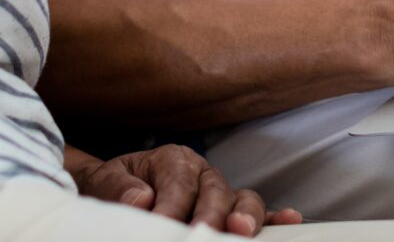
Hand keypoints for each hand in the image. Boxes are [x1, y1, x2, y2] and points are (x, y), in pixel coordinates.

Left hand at [66, 144, 300, 234]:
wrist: (114, 190)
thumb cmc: (115, 186)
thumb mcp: (106, 181)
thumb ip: (119, 188)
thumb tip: (141, 200)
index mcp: (173, 160)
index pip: (178, 184)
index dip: (173, 208)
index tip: (161, 226)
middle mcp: (203, 173)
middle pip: (216, 192)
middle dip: (212, 215)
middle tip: (202, 234)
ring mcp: (220, 192)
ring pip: (242, 200)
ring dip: (245, 217)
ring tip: (240, 232)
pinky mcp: (229, 210)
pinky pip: (257, 212)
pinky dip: (272, 218)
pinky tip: (288, 220)